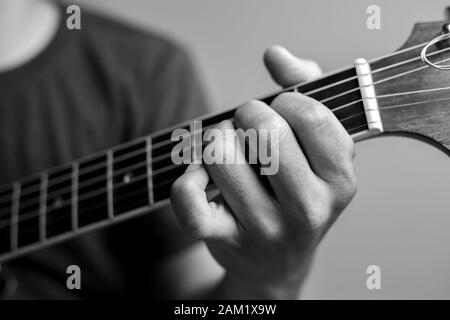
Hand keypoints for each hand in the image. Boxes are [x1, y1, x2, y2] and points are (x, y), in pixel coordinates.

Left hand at [170, 46, 356, 298]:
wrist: (276, 260)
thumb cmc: (296, 189)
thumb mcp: (317, 145)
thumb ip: (307, 87)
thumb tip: (275, 55)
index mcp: (340, 180)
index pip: (312, 117)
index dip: (288, 100)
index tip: (282, 108)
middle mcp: (308, 208)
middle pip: (264, 131)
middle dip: (247, 114)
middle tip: (248, 127)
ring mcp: (266, 228)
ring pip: (220, 154)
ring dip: (215, 141)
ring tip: (227, 154)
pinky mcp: (225, 240)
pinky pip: (189, 200)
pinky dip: (186, 179)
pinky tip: (199, 179)